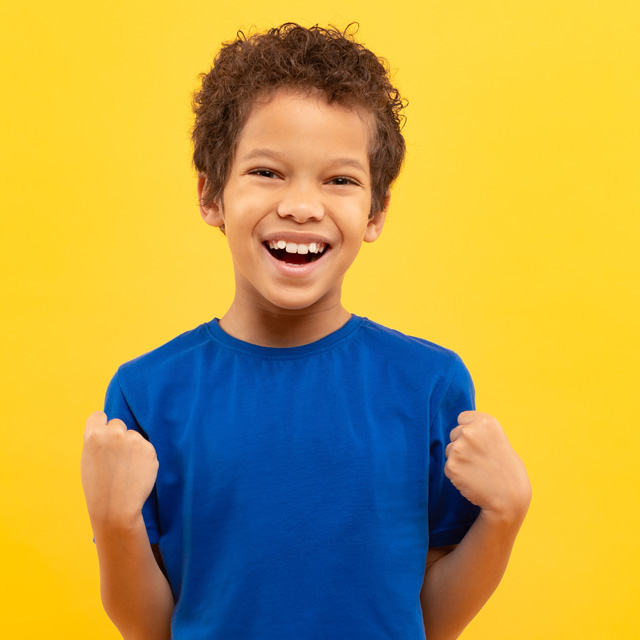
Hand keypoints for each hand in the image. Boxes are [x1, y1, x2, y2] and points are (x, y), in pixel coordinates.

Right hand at [81, 410, 158, 529]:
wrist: (116, 508)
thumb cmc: (98, 486)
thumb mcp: (88, 459)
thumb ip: (99, 440)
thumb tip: (109, 426)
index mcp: (94, 434)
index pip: (99, 416)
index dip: (101, 426)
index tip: (103, 435)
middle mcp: (115, 433)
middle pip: (118, 424)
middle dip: (117, 436)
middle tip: (114, 459)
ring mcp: (134, 439)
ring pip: (133, 436)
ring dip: (131, 447)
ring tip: (124, 469)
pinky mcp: (149, 448)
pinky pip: (145, 447)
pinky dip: (142, 457)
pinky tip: (136, 472)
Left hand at [444, 411, 530, 522]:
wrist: (509, 498)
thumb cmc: (507, 470)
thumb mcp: (499, 440)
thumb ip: (481, 431)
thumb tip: (461, 427)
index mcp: (486, 422)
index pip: (462, 418)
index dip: (469, 430)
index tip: (479, 442)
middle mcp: (471, 431)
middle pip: (454, 433)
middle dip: (462, 444)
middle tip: (480, 460)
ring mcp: (459, 448)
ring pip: (449, 449)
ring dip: (458, 459)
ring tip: (477, 470)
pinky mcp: (451, 465)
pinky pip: (448, 466)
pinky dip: (456, 473)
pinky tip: (471, 479)